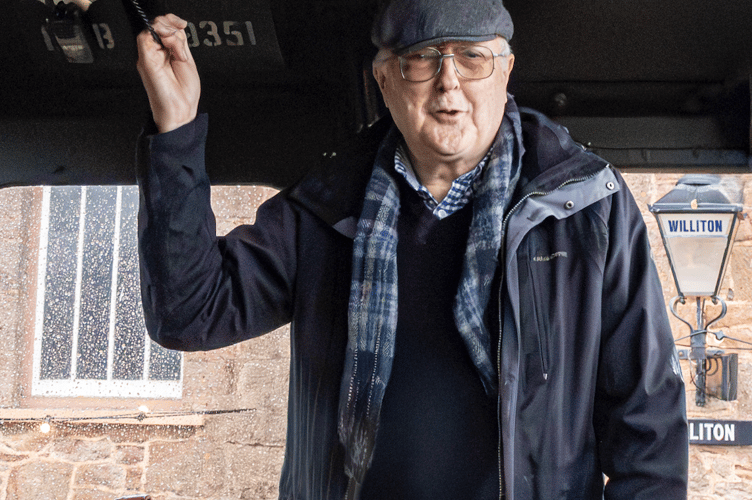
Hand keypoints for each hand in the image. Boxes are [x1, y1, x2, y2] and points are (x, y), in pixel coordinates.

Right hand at [136, 14, 200, 132]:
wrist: (181, 110)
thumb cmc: (184, 92)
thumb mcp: (186, 60)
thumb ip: (180, 43)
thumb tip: (176, 27)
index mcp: (165, 51)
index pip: (164, 26)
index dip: (172, 20)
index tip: (182, 24)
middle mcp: (154, 52)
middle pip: (157, 24)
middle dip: (172, 27)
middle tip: (181, 45)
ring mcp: (148, 56)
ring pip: (151, 28)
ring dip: (169, 34)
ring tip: (179, 53)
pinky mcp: (145, 61)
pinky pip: (145, 38)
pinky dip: (162, 39)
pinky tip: (173, 51)